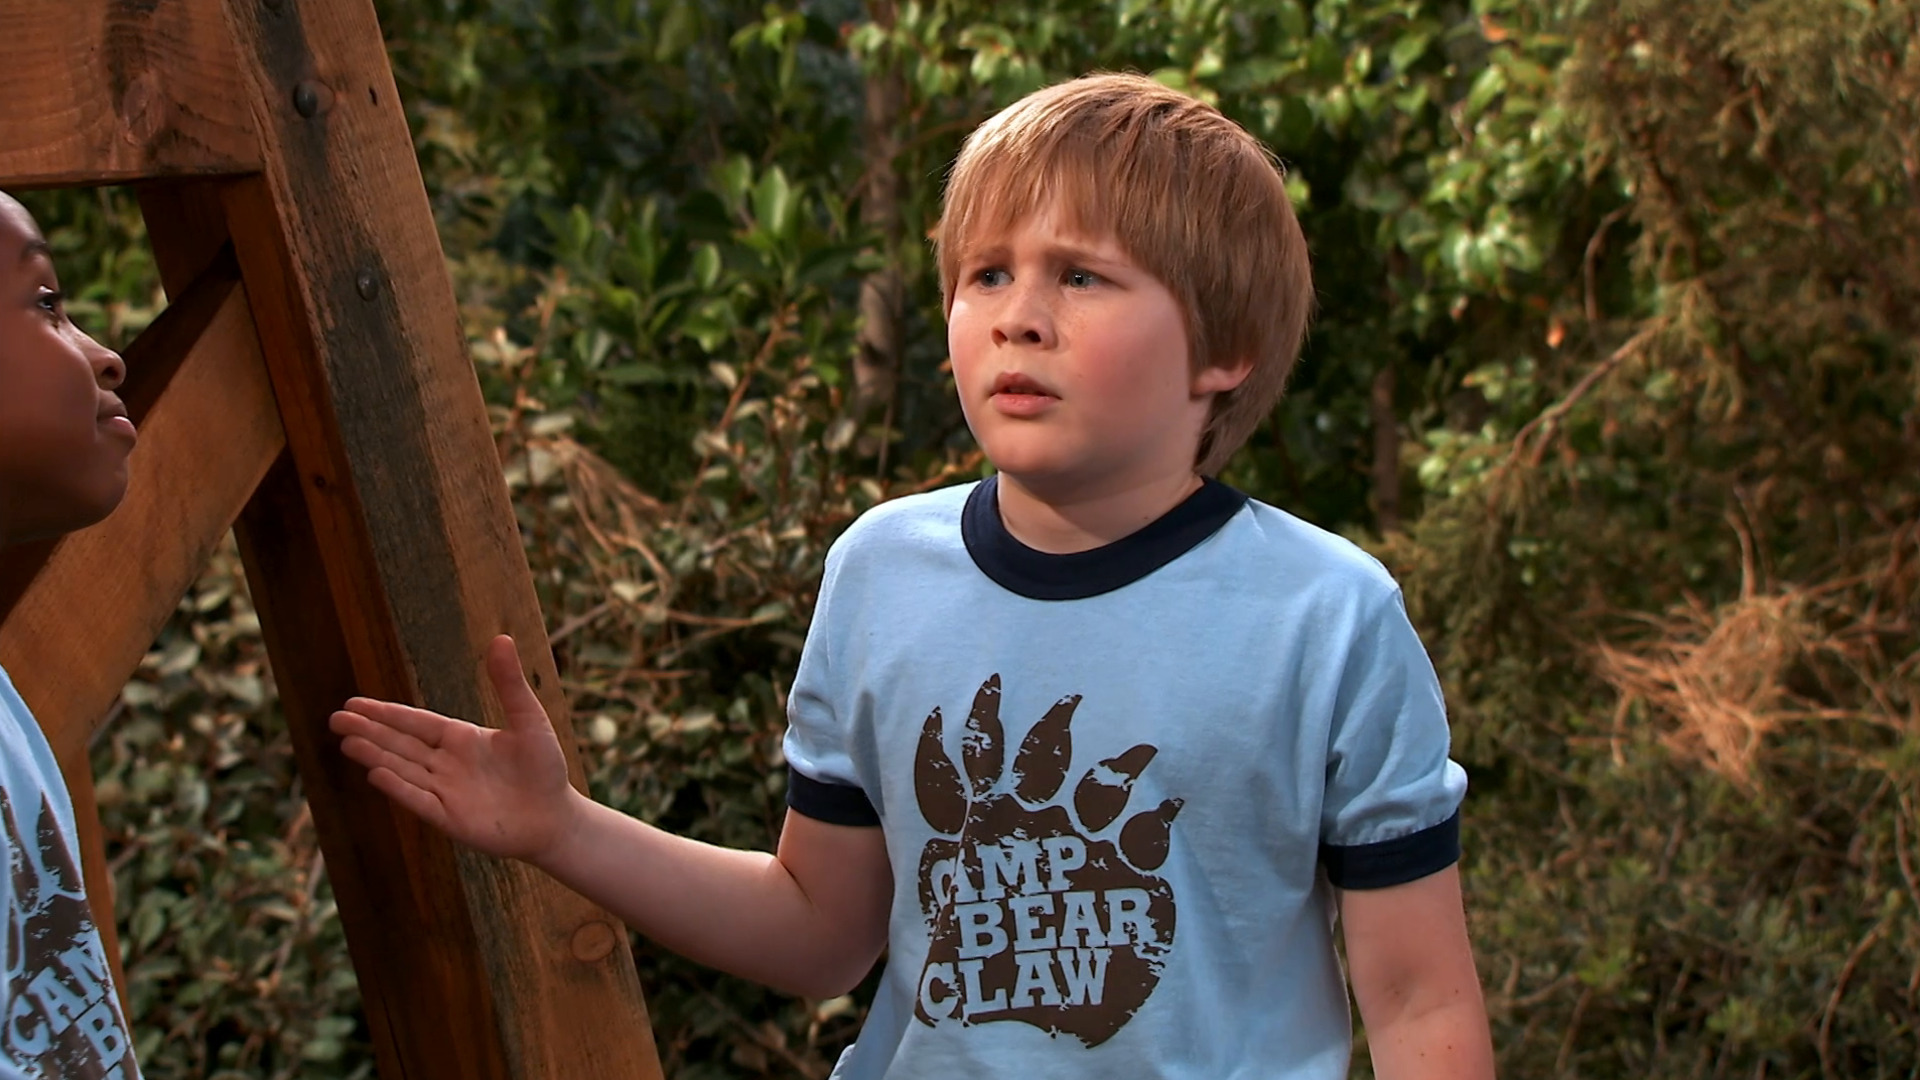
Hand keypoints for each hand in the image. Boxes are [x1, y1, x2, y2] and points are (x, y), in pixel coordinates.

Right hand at [328, 635, 577, 861]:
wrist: (555, 818)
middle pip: (401, 744)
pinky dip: (399, 788)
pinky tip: (376, 774)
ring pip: (404, 770)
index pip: (416, 723)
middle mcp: (447, 764)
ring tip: (347, 741)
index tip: (355, 703)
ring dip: (376, 756)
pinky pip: (420, 800)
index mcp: (462, 739)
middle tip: (335, 718)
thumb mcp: (529, 719)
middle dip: (370, 731)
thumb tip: (501, 638)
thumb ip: (509, 684)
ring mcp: (446, 792)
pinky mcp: (451, 818)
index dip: (386, 713)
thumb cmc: (544, 768)